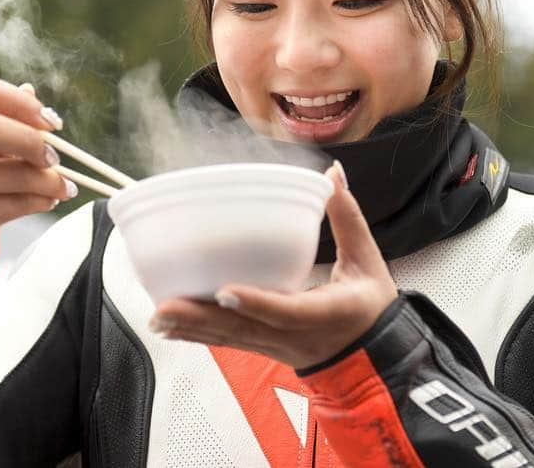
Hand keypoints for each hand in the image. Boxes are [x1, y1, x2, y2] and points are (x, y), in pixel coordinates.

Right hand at [0, 77, 76, 246]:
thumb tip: (30, 90)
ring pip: (10, 175)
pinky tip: (48, 200)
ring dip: (48, 181)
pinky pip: (13, 205)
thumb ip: (5, 118)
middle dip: (31, 141)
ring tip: (63, 186)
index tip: (51, 123)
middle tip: (55, 157)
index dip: (24, 103)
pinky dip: (40, 202)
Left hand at [148, 161, 397, 369]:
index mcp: (328, 313)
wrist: (376, 360)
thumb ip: (348, 217)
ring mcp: (277, 347)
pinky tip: (167, 327)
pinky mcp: (264, 349)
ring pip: (230, 340)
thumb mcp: (368, 261)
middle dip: (203, 320)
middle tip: (165, 308)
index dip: (257, 302)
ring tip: (157, 317)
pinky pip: (227, 342)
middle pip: (244, 330)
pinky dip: (196, 336)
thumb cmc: (371, 305)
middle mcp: (297, 337)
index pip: (289, 312)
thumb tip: (332, 174)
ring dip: (191, 330)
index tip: (226, 290)